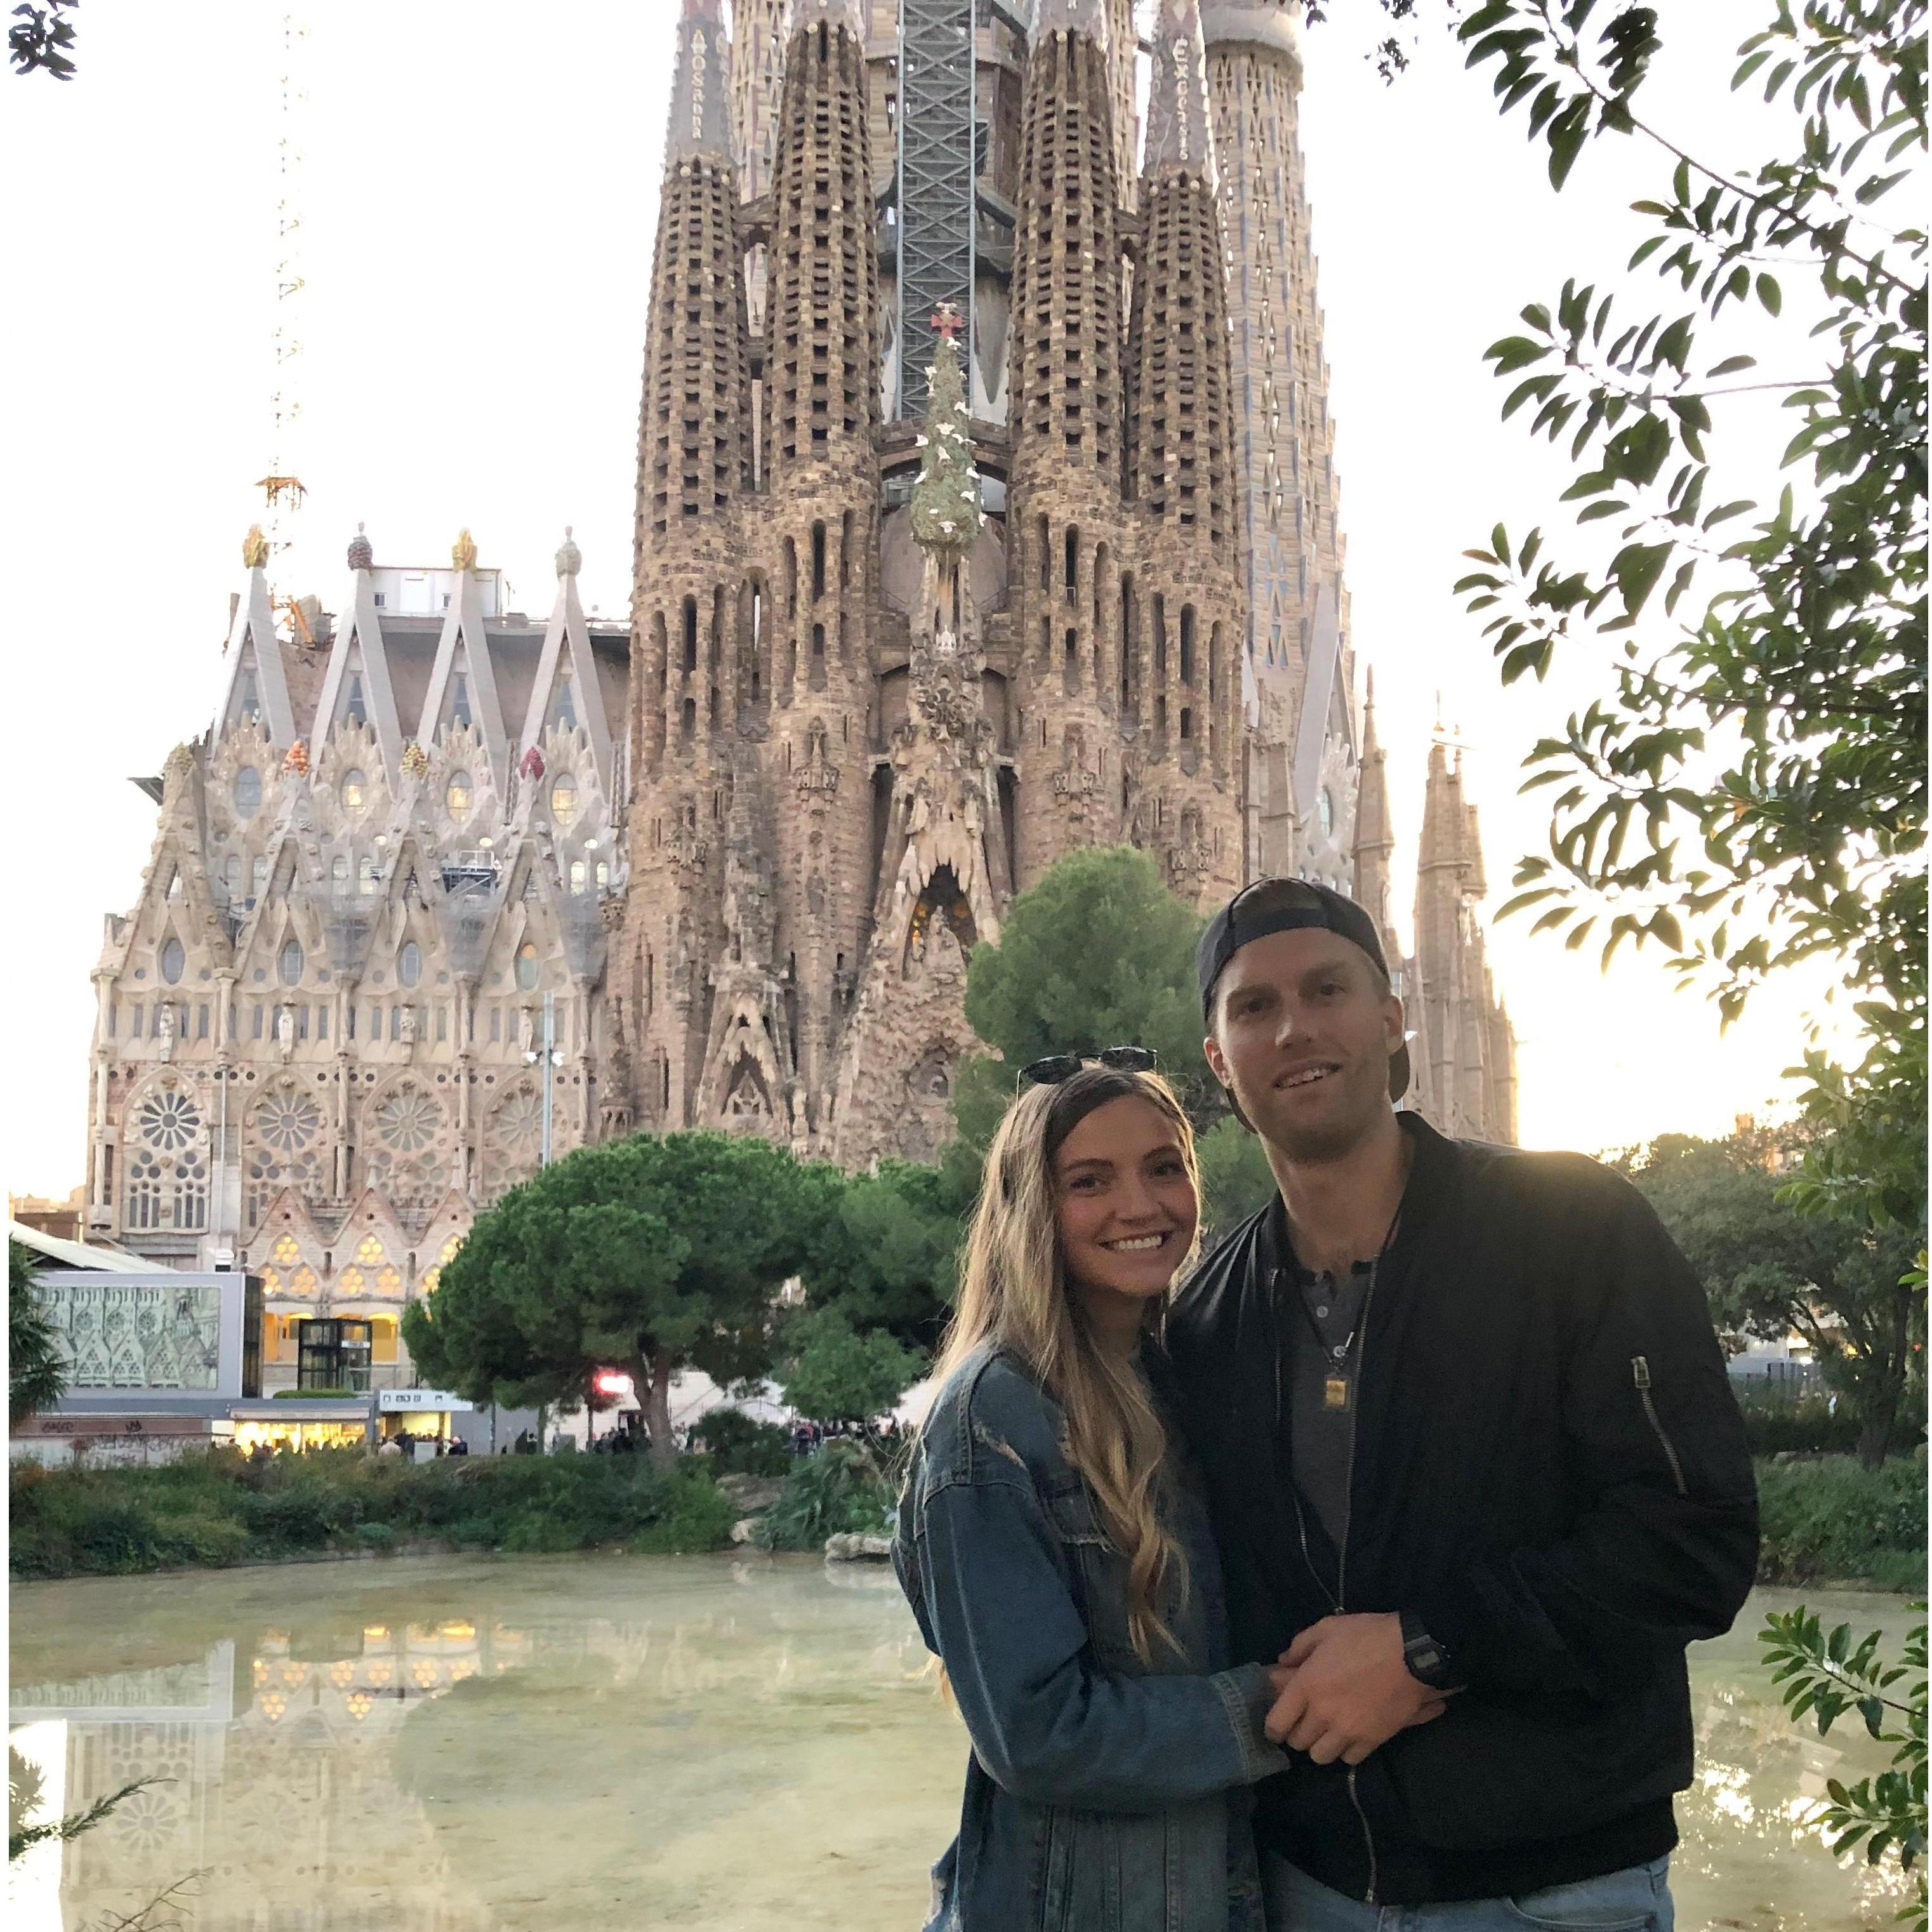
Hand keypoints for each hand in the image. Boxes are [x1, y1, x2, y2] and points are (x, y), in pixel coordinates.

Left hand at [1262, 1613, 1446, 1765]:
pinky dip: (1346, 1751)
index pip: (1277, 1724)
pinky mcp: (1372, 1740)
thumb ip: (1300, 1645)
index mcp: (1306, 1686)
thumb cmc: (1366, 1635)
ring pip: (1321, 1757)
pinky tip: (1349, 1736)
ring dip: (1320, 1745)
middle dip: (1297, 1734)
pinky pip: (1350, 1760)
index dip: (1272, 1729)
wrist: (1411, 1653)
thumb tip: (1283, 1662)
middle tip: (1304, 1723)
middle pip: (1298, 1743)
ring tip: (1326, 1733)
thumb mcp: (1327, 1628)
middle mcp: (1322, 1714)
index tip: (1276, 1727)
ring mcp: (1348, 1731)